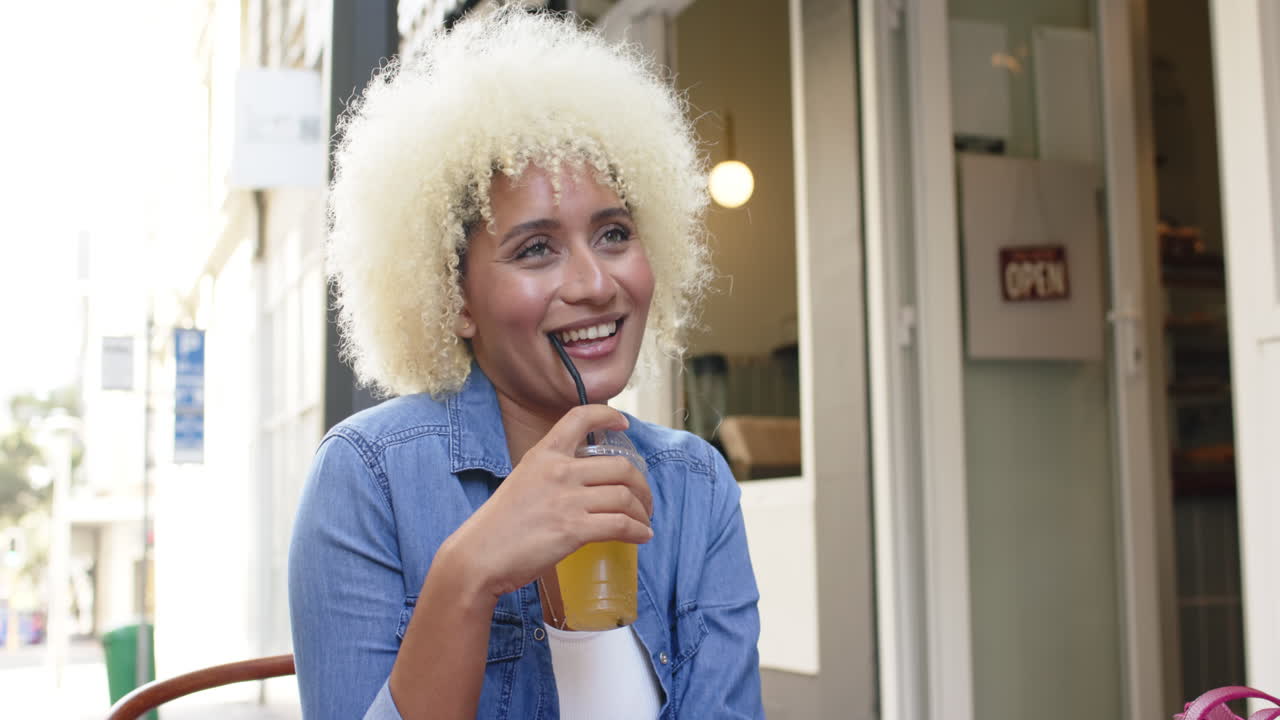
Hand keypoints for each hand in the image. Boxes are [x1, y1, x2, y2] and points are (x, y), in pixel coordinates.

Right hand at [443, 404, 652, 600]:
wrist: (479, 556)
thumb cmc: (499, 526)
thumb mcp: (522, 482)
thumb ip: (550, 476)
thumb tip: (583, 485)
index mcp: (543, 455)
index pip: (579, 418)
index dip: (607, 416)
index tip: (624, 425)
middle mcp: (558, 471)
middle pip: (620, 466)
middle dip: (641, 484)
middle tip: (644, 500)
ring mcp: (566, 500)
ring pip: (625, 497)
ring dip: (642, 511)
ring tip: (644, 521)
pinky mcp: (573, 529)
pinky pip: (620, 525)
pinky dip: (637, 531)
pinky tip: (641, 536)